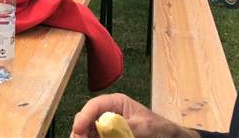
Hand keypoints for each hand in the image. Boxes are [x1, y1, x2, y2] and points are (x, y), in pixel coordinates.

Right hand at [71, 93, 197, 137]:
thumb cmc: (161, 129)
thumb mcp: (144, 127)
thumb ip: (125, 127)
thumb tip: (106, 128)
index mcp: (116, 103)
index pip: (94, 106)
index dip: (83, 117)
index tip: (78, 131)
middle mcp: (109, 115)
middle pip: (86, 121)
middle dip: (80, 131)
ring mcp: (108, 129)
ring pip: (89, 133)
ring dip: (85, 137)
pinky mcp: (111, 137)